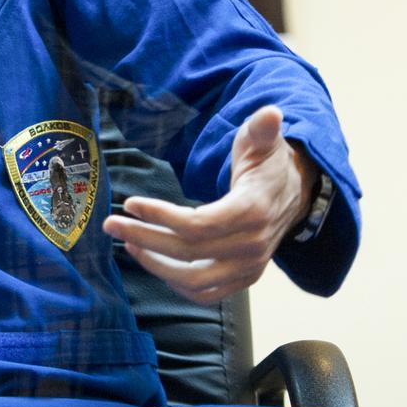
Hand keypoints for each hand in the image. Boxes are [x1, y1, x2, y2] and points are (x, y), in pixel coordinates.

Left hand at [102, 105, 318, 304]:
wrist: (296, 195)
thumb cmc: (270, 165)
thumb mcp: (264, 142)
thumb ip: (261, 129)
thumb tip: (271, 113)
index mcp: (253, 212)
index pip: (199, 224)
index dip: (161, 216)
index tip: (131, 202)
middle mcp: (252, 246)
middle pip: (188, 253)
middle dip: (144, 237)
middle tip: (111, 223)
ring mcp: (249, 268)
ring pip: (193, 281)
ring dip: (155, 264)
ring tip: (128, 241)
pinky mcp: (243, 279)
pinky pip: (205, 294)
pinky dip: (175, 283)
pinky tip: (152, 260)